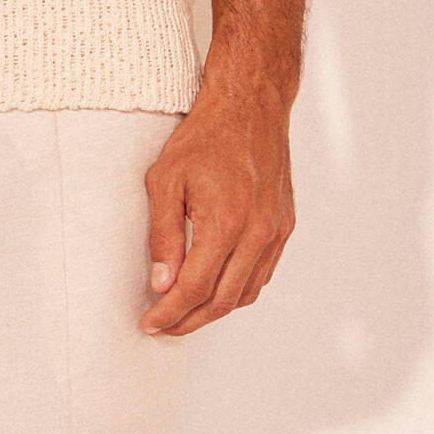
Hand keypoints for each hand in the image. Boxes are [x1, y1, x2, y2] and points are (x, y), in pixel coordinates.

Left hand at [140, 83, 294, 336]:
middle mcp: (258, 233)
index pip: (195, 289)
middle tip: (163, 326)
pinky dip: (237, 289)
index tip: (149, 323)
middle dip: (189, 321)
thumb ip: (163, 237)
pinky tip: (215, 286)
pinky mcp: (285, 227)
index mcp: (226, 222)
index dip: (170, 313)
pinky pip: (262, 274)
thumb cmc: (205, 137)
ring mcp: (276, 232)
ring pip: (246, 293)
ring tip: (184, 310)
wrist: (250, 108)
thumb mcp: (165, 181)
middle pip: (223, 301)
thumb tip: (162, 284)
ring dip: (214, 309)